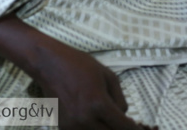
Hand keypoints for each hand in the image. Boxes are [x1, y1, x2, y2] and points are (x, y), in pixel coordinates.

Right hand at [0, 15, 149, 129]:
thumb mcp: (107, 75)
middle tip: (123, 123)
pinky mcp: (63, 127)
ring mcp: (72, 125)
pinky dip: (90, 128)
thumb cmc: (78, 64)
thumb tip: (123, 117)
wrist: (47, 63)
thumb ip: (120, 99)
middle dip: (120, 129)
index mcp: (99, 104)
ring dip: (106, 129)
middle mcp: (85, 119)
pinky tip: (93, 119)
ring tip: (106, 119)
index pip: (125, 127)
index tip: (140, 129)